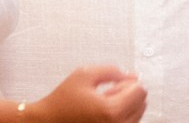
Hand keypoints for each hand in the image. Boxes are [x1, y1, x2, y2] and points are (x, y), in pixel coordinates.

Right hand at [26, 65, 145, 122]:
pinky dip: (120, 115)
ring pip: (136, 115)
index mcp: (111, 111)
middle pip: (141, 104)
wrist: (46, 122)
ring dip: (125, 105)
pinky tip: (103, 112)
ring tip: (103, 103)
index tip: (115, 82)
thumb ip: (111, 70)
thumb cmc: (62, 101)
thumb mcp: (84, 74)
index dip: (128, 81)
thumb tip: (130, 75)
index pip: (140, 91)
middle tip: (107, 92)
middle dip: (128, 94)